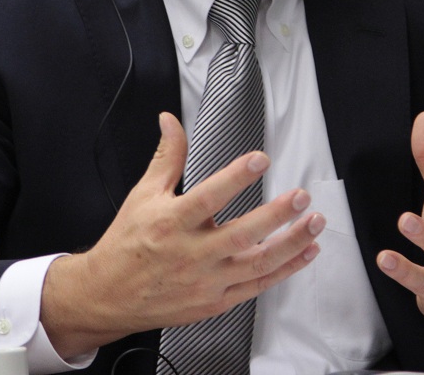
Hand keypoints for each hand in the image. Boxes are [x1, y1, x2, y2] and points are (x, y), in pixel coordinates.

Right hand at [41, 112, 324, 357]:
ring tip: (315, 223)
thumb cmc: (127, 244)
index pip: (208, 196)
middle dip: (277, 216)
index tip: (260, 159)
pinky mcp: (216, 301)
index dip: (236, 177)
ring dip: (291, 243)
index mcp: (171, 223)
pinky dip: (285, 270)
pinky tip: (305, 252)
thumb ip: (167, 157)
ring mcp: (207, 281)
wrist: (108, 295)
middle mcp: (191, 254)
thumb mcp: (143, 194)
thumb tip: (171, 121)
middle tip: (301, 197)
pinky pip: (258, 286)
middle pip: (242, 234)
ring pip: (258, 264)